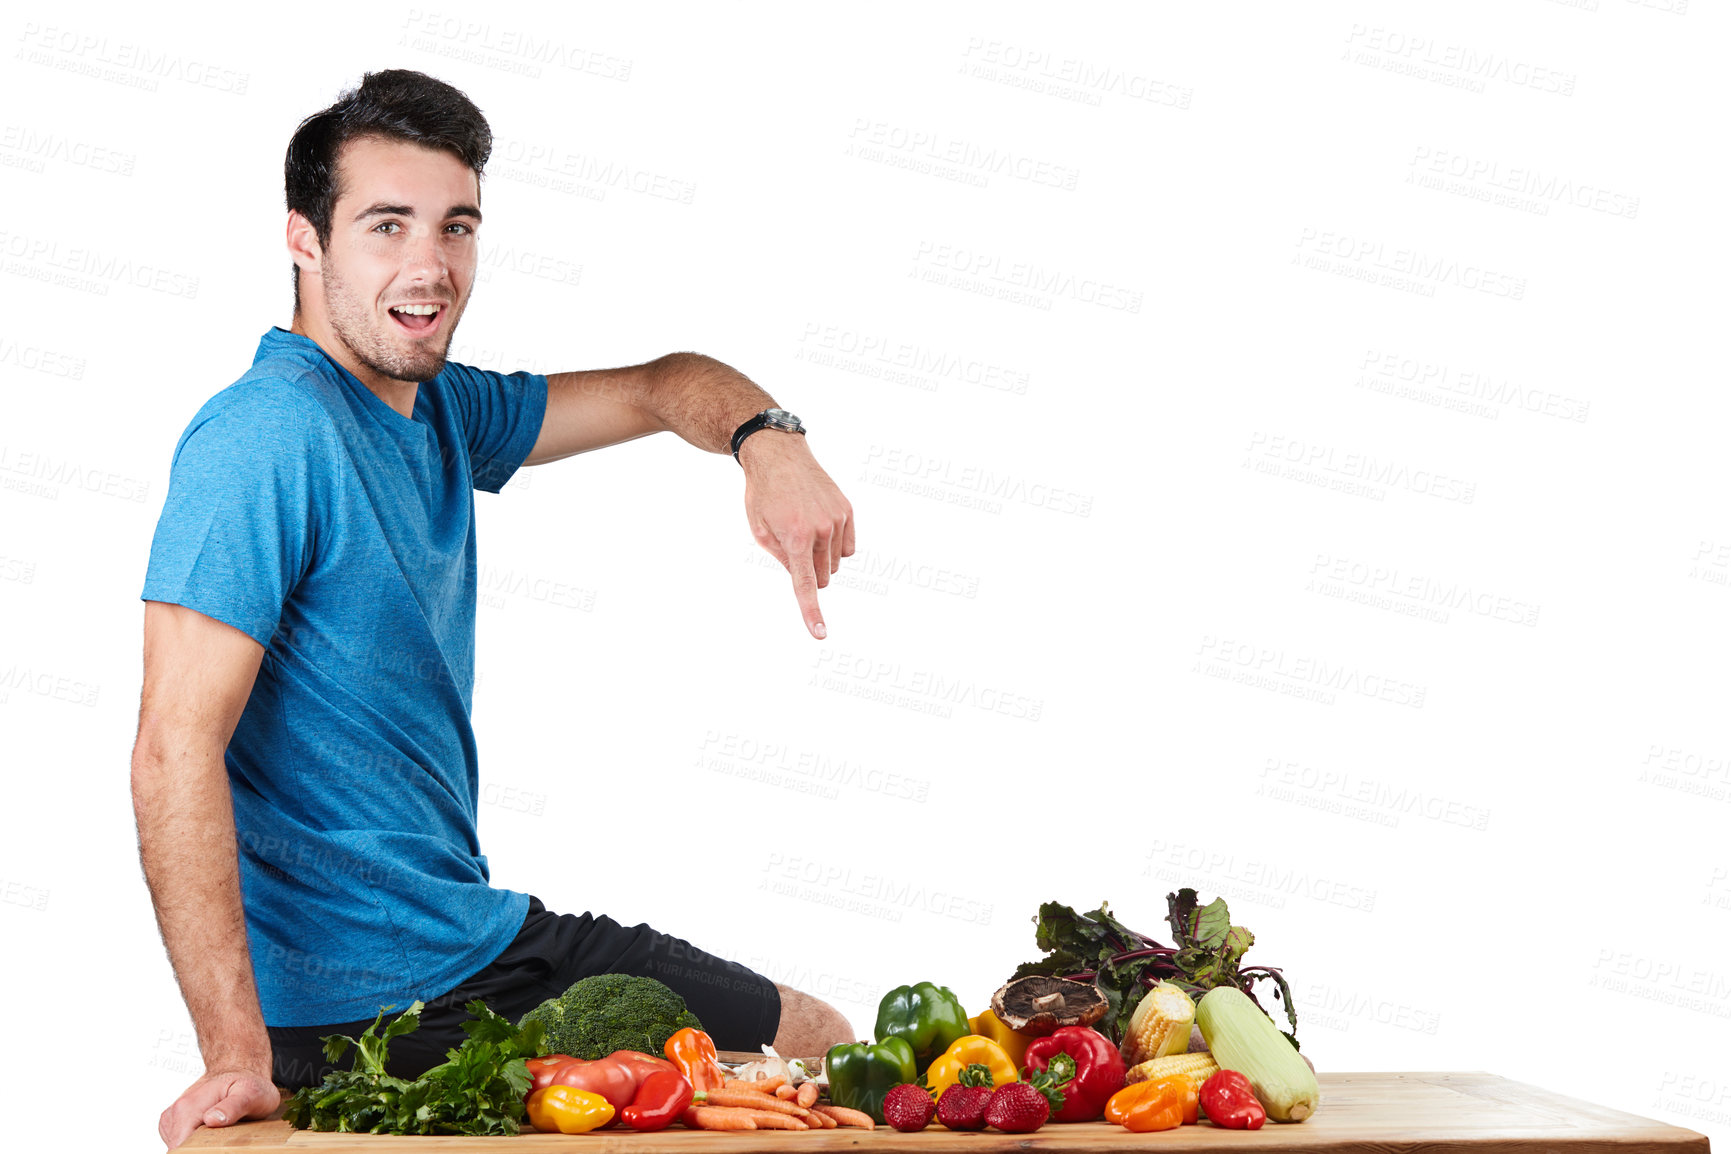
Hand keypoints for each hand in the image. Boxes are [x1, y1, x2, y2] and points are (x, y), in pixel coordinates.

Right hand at [159, 1067, 279, 1148]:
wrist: (239, 1069)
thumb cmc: (247, 1082)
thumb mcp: (251, 1093)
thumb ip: (232, 1107)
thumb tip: (211, 1119)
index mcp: (187, 1108)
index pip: (180, 1149)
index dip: (199, 1152)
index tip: (219, 1144)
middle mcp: (175, 1113)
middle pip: (180, 1150)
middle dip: (201, 1149)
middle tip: (225, 1137)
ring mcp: (173, 1119)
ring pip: (181, 1147)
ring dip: (199, 1146)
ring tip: (222, 1131)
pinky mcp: (174, 1124)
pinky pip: (182, 1143)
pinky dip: (196, 1142)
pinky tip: (212, 1131)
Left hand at [740, 431, 855, 637]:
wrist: (779, 454)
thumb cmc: (763, 495)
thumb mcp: (760, 531)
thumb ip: (781, 559)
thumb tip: (804, 579)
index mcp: (794, 538)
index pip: (804, 585)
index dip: (811, 613)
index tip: (820, 634)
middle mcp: (820, 530)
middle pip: (822, 578)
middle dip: (809, 573)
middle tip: (792, 548)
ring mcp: (837, 520)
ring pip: (835, 564)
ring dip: (820, 558)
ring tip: (803, 529)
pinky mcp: (847, 511)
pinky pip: (847, 548)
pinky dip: (835, 546)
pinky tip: (821, 527)